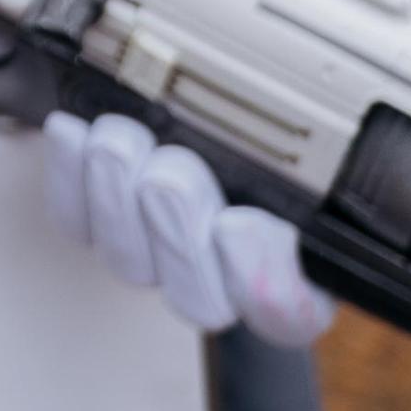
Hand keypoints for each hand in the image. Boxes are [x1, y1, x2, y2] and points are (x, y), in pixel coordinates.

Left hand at [45, 110, 335, 344]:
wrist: (214, 98)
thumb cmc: (281, 124)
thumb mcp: (316, 142)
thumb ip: (321, 161)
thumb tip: (340, 153)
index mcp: (303, 267)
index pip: (288, 312)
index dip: (259, 278)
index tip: (240, 224)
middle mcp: (229, 278)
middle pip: (198, 298)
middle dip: (176, 231)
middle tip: (167, 178)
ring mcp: (163, 258)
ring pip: (131, 263)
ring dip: (117, 199)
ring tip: (117, 144)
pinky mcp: (105, 227)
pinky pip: (78, 225)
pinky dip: (70, 176)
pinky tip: (72, 133)